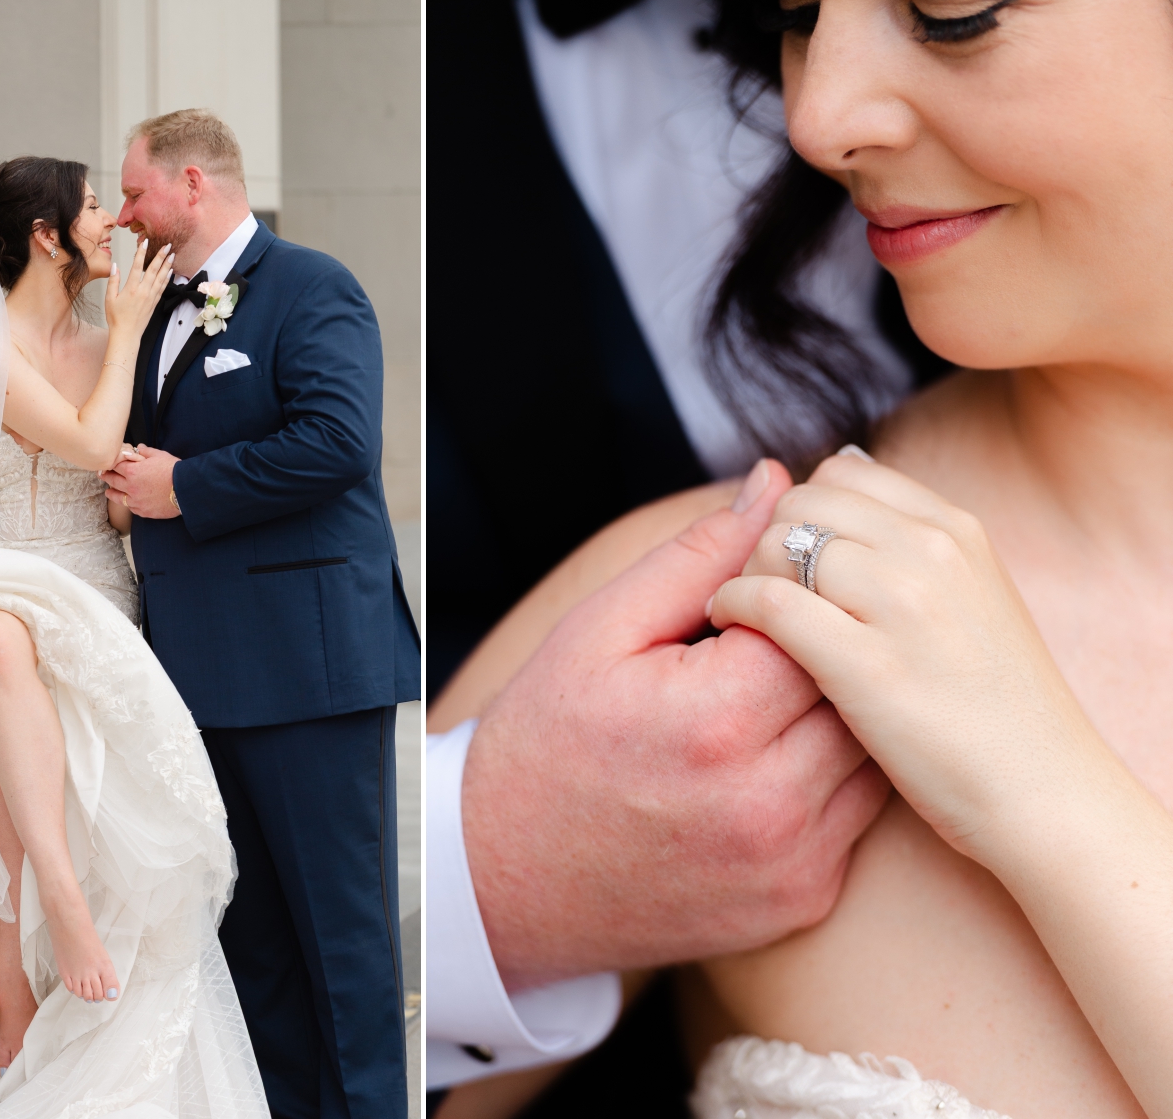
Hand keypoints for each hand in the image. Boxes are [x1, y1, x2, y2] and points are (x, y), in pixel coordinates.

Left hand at [100, 444, 181, 518]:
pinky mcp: (143, 511)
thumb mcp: (160, 455)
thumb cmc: (173, 471)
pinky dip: (127, 503)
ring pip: (117, 497)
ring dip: (111, 493)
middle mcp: (130, 487)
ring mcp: (136, 500)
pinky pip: (130, 507)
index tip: (107, 462)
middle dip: (106, 476)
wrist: (185, 490)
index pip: (115, 465)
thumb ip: (146, 451)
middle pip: (112, 481)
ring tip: (108, 491)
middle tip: (102, 475)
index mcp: (132, 471)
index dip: (111, 463)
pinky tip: (126, 501)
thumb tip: (139, 448)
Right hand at [103, 239, 173, 338]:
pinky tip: (170, 271)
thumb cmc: (117, 318)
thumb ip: (113, 281)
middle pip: (154, 269)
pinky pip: (162, 288)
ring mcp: (150, 297)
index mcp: (131, 288)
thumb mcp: (109, 298)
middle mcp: (143, 291)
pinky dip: (167, 278)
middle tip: (167, 245)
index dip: (141, 253)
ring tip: (172, 255)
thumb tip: (116, 266)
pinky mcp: (154, 303)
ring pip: (161, 278)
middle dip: (161, 256)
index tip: (145, 242)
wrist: (127, 334)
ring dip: (167, 265)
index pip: (137, 266)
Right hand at [463, 461, 890, 989]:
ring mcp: (792, 858)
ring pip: (872, 746)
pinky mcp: (803, 897)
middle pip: (855, 679)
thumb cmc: (547, 742)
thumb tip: (776, 484)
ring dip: (838, 709)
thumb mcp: (601, 631)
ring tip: (771, 699)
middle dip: (822, 646)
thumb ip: (697, 556)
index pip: (815, 615)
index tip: (753, 594)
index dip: (790, 590)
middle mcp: (769, 797)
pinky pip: (859, 814)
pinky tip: (773, 761)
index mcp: (717, 716)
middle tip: (768, 643)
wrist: (509, 879)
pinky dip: (832, 776)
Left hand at [710, 451, 1110, 863]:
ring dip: (746, 573)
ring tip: (745, 615)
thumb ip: (909, 547)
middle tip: (760, 589)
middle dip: (766, 539)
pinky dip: (734, 606)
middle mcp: (930, 552)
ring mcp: (902, 606)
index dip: (801, 511)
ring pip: (778, 545)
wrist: (1045, 792)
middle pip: (801, 502)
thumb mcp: (971, 597)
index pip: (841, 473)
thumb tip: (841, 497)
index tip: (790, 557)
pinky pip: (768, 603)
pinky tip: (732, 629)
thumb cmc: (995, 707)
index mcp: (955, 529)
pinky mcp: (866, 665)